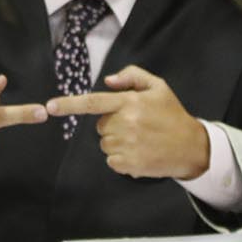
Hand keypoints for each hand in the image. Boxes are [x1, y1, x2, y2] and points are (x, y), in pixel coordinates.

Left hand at [46, 66, 209, 179]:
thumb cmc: (172, 114)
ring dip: (117, 142)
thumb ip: (132, 76)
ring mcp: (127, 146)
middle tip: (136, 125)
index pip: (93, 102)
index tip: (50, 106)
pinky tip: (140, 152)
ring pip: (105, 144)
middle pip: (100, 126)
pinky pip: (111, 161)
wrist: (192, 147)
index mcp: (130, 103)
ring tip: (140, 139)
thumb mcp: (158, 87)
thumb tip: (108, 81)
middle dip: (113, 125)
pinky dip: (121, 158)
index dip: (69, 105)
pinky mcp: (130, 165)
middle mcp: (126, 123)